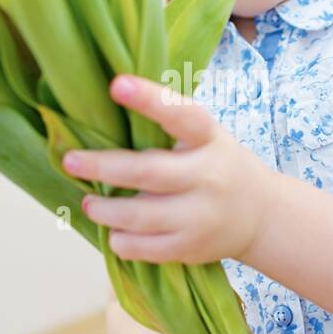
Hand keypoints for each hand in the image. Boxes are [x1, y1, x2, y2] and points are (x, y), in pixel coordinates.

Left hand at [62, 73, 275, 264]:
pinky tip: (113, 231)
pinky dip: (122, 241)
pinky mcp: (191, 247)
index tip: (116, 85)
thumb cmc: (217, 165)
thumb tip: (101, 110)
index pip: (181, 114)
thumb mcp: (206, 137)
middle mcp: (207, 176)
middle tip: (70, 161)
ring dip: (106, 210)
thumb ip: (167, 127)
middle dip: (102, 167)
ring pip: (141, 215)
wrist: (261, 216)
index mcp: (209, 139)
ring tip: (89, 203)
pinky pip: (146, 248)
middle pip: (147, 172)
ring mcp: (200, 216)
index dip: (149, 99)